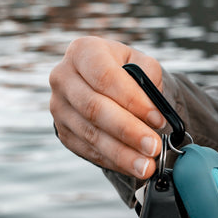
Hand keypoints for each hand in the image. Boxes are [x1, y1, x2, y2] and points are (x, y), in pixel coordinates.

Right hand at [49, 36, 166, 180]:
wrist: (104, 83)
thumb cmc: (126, 71)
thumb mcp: (141, 63)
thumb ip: (149, 78)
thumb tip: (155, 109)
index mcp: (83, 51)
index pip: (105, 77)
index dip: (132, 100)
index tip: (158, 118)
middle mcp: (63, 77)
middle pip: (95, 108)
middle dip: (128, 131)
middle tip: (154, 146)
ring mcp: (59, 107)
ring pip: (91, 134)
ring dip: (122, 153)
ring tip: (147, 165)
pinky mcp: (63, 131)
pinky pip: (88, 150)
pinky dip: (113, 160)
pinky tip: (133, 166)